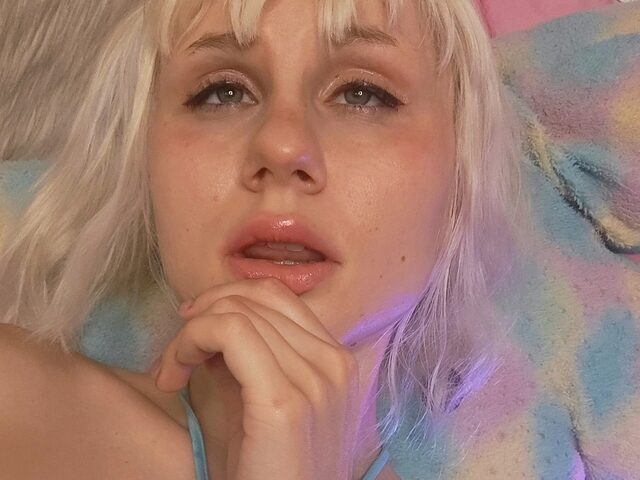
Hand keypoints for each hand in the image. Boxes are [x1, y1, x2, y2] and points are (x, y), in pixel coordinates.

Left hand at [151, 278, 360, 479]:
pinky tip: (173, 374)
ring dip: (190, 332)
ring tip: (171, 370)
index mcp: (334, 361)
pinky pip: (229, 331)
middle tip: (174, 353)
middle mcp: (334, 363)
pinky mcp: (286, 400)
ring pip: (239, 311)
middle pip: (258, 296)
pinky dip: (190, 341)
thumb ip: (240, 358)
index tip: (191, 330)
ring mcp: (317, 380)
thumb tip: (207, 321)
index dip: (226, 300)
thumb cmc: (263, 473)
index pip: (277, 296)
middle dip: (203, 313)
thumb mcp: (252, 404)